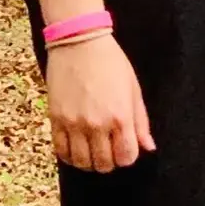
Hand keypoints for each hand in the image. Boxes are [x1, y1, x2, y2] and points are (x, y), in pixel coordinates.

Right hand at [45, 34, 152, 173]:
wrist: (79, 41)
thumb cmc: (110, 62)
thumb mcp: (133, 89)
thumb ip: (141, 122)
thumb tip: (148, 147)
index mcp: (120, 116)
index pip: (126, 157)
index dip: (127, 157)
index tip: (125, 148)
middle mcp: (97, 124)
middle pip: (104, 164)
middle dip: (109, 162)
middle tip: (108, 150)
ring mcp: (74, 123)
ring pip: (81, 162)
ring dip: (89, 162)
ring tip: (91, 151)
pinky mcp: (56, 118)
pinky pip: (61, 150)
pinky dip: (69, 155)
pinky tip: (75, 148)